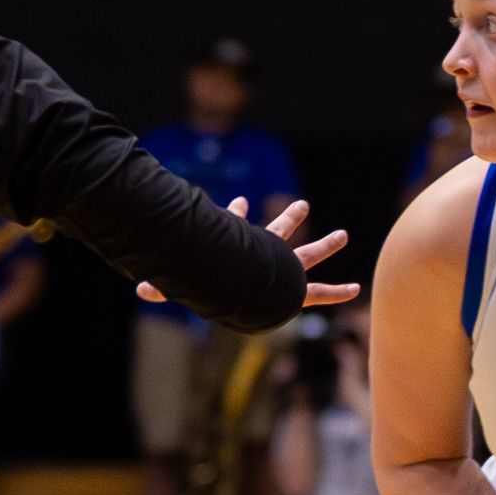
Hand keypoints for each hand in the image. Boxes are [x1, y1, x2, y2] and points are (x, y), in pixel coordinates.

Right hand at [137, 198, 360, 310]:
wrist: (242, 281)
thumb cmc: (213, 279)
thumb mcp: (183, 283)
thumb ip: (163, 289)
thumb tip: (138, 290)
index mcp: (241, 247)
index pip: (237, 226)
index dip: (235, 214)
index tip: (238, 201)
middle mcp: (265, 253)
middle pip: (279, 234)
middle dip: (289, 219)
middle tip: (302, 205)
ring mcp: (284, 268)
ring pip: (307, 255)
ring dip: (325, 245)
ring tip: (344, 236)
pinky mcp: (296, 287)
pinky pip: (319, 292)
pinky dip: (337, 293)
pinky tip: (357, 291)